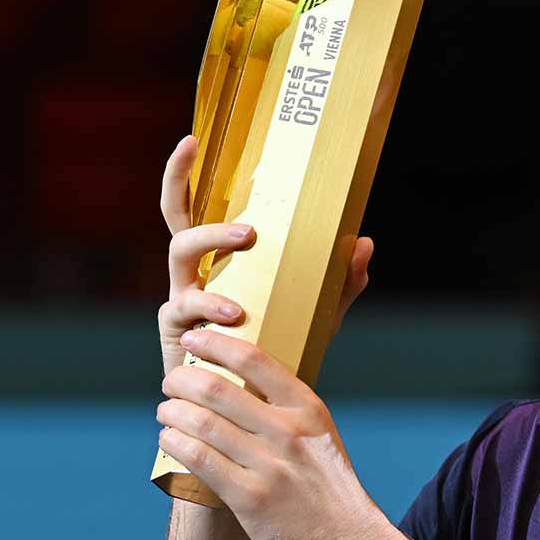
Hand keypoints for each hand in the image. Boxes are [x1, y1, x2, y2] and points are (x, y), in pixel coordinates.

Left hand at [154, 325, 398, 539]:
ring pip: (201, 422)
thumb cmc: (331, 493)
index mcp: (308, 410)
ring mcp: (269, 465)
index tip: (194, 339)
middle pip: (217, 388)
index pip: (254, 359)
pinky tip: (169, 439)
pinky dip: (176, 443)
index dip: (215, 344)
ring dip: (172, 411)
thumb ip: (287, 414)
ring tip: (165, 411)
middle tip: (171, 382)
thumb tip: (242, 389)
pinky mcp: (249, 499)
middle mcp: (288, 432)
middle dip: (182, 380)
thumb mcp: (320, 440)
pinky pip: (199, 459)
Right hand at [155, 135, 374, 377]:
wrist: (256, 400)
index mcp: (218, 256)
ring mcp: (179, 300)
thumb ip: (341, 279)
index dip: (184, 173)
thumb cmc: (281, 345)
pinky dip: (211, 312)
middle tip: (251, 231)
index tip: (191, 139)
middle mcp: (192, 272)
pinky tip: (235, 321)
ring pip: (180, 261)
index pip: (195, 206)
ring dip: (213, 260)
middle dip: (208, 221)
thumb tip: (364, 242)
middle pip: (179, 226)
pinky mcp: (176, 331)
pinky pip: (185, 311)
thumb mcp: (318, 309)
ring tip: (243, 285)